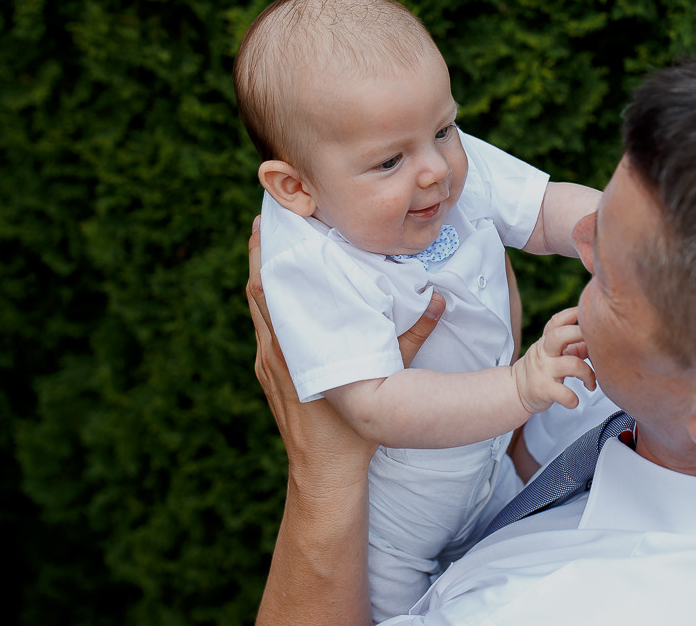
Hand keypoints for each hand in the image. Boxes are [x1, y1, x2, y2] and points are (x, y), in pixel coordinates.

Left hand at [247, 216, 444, 476]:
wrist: (324, 477)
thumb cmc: (350, 436)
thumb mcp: (384, 382)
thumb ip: (411, 340)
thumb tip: (437, 303)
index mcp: (293, 349)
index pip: (268, 290)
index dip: (266, 254)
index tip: (273, 221)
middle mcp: (273, 353)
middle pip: (258, 291)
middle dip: (263, 254)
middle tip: (274, 219)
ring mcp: (269, 365)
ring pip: (260, 309)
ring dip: (265, 276)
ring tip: (278, 244)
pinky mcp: (271, 376)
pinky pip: (266, 329)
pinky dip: (271, 304)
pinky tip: (286, 293)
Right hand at [511, 307, 596, 412]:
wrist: (517, 390)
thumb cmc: (543, 369)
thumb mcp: (553, 353)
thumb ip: (574, 345)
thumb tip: (599, 340)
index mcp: (547, 342)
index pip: (556, 323)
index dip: (571, 314)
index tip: (584, 311)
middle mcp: (544, 353)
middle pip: (560, 336)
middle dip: (580, 335)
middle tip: (597, 346)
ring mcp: (543, 371)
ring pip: (572, 365)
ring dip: (588, 374)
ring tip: (591, 383)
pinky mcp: (543, 390)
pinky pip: (564, 394)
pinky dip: (573, 399)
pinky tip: (575, 401)